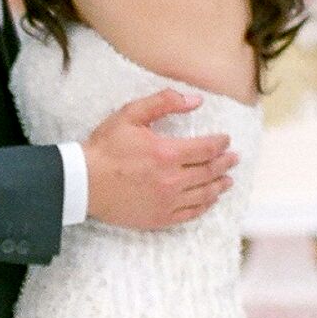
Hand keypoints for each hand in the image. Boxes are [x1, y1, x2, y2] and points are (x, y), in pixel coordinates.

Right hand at [81, 91, 235, 232]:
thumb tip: (196, 100)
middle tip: (233, 158)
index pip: (206, 148)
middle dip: (225, 163)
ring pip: (204, 194)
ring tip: (228, 180)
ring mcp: (167, 201)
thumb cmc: (104, 148)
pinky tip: (210, 200)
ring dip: (220, 186)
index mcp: (167, 153)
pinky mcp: (159, 217)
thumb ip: (164, 102)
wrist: (82, 183)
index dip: (220, 143)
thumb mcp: (130, 115)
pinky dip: (204, 206)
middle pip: (209, 172)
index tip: (225, 140)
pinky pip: (190, 213)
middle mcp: (172, 180)